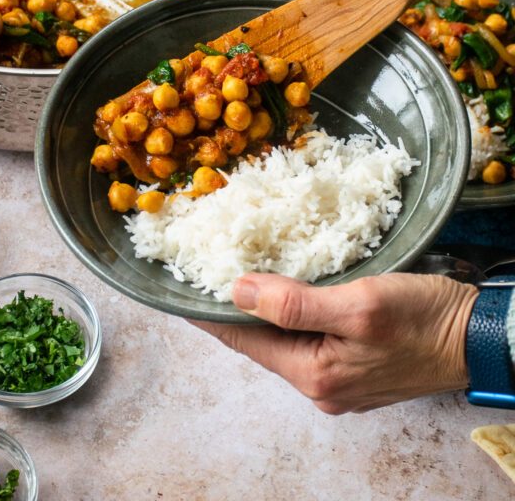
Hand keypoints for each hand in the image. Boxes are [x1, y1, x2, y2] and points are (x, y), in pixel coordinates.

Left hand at [192, 273, 477, 413]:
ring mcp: (338, 380)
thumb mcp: (358, 304)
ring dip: (263, 311)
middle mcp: (320, 385)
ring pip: (283, 341)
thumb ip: (295, 303)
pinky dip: (290, 315)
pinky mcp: (353, 367)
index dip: (209, 313)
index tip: (179, 291)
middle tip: (207, 272)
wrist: (477, 338)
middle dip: (234, 310)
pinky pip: (307, 340)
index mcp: (315, 373)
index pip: (243, 340)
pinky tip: (285, 293)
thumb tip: (237, 289)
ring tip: (238, 277)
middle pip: (261, 342)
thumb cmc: (424, 320)